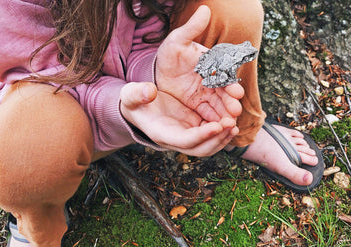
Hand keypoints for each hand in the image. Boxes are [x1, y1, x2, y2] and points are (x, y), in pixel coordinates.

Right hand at [120, 82, 238, 155]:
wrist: (139, 107)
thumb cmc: (134, 102)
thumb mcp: (131, 95)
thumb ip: (138, 94)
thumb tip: (149, 91)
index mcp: (161, 133)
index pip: (184, 141)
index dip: (201, 136)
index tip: (218, 126)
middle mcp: (175, 139)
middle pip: (200, 149)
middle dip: (217, 140)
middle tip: (231, 125)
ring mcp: (186, 135)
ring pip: (208, 145)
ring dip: (223, 138)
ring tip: (234, 125)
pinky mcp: (192, 127)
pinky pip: (210, 135)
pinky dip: (222, 131)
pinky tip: (231, 120)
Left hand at [155, 5, 244, 121]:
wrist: (158, 72)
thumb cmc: (170, 53)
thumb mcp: (177, 40)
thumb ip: (191, 28)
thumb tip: (204, 9)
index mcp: (211, 66)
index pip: (223, 75)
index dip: (229, 83)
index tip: (236, 91)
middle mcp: (212, 81)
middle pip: (224, 93)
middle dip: (230, 102)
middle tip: (236, 110)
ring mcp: (205, 95)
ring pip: (218, 106)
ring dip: (224, 114)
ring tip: (229, 124)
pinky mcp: (198, 106)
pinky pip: (207, 115)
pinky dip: (213, 121)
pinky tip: (216, 129)